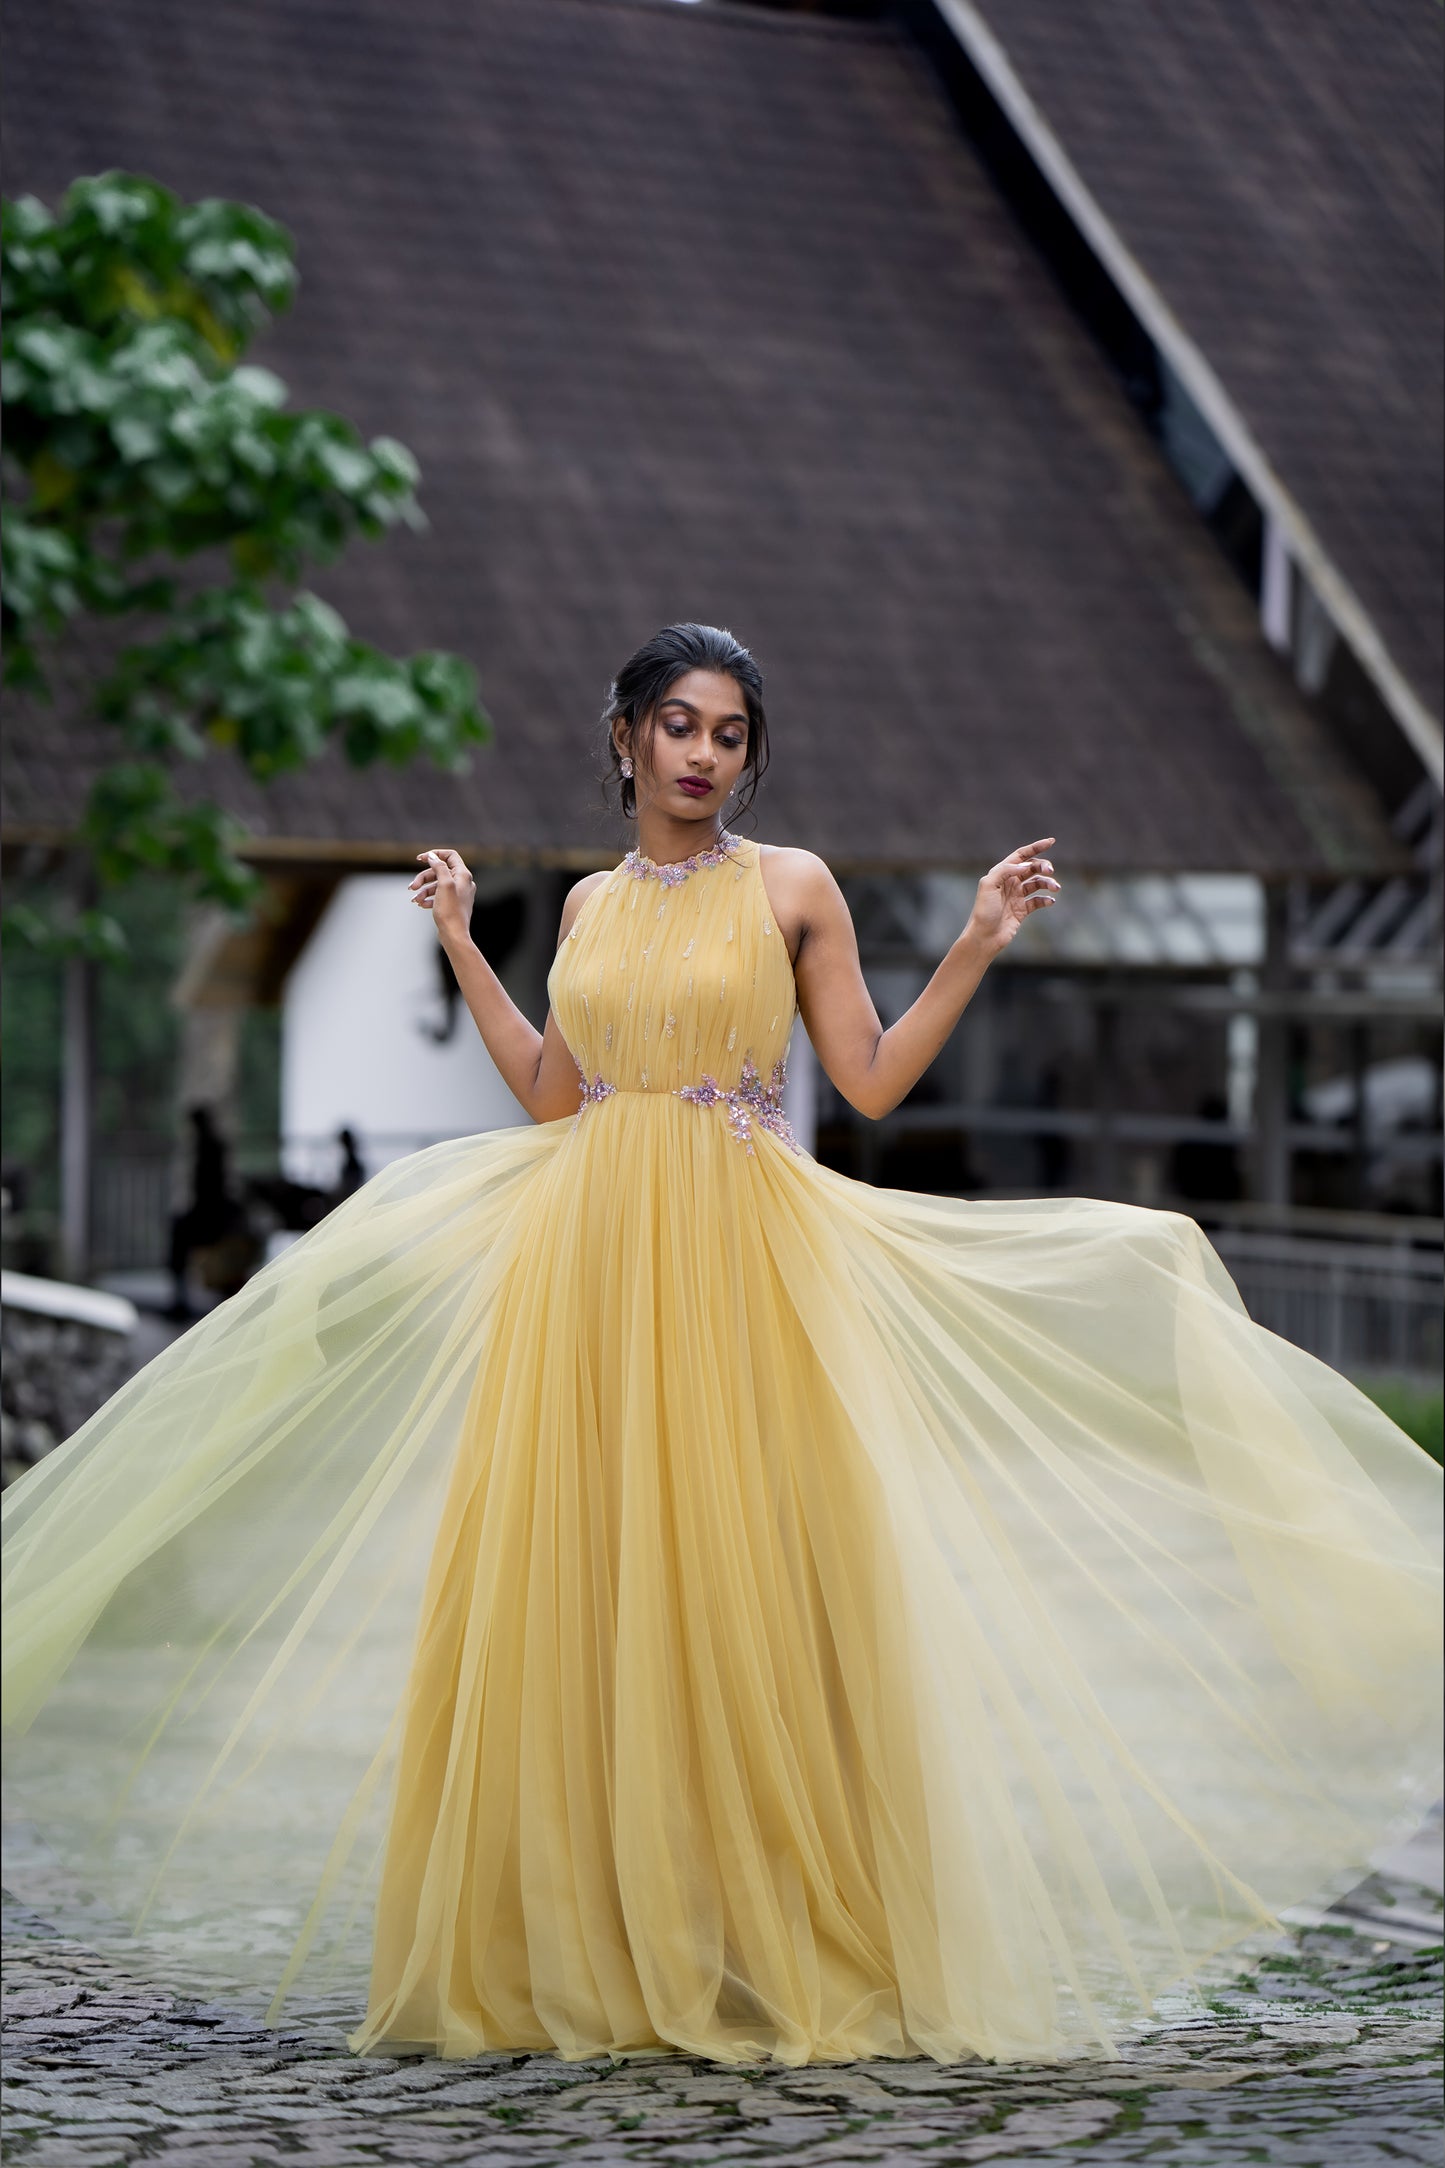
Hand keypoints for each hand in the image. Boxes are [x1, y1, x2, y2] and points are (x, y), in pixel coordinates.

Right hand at [410, 848, 475, 944]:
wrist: (454, 935)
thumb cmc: (451, 911)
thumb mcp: (444, 885)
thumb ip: (439, 867)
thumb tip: (433, 856)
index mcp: (463, 875)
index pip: (450, 856)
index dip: (434, 855)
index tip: (420, 859)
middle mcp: (462, 883)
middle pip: (439, 871)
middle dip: (423, 878)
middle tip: (412, 887)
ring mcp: (457, 894)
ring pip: (437, 885)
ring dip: (423, 890)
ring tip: (415, 900)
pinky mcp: (452, 904)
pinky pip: (438, 896)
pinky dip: (428, 898)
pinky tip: (421, 904)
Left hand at [966, 837, 1059, 953]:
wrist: (984, 937)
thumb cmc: (983, 911)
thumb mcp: (989, 885)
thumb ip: (1006, 870)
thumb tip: (1025, 865)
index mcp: (1000, 873)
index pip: (1021, 856)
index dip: (1035, 847)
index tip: (1052, 841)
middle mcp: (1009, 883)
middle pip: (1032, 868)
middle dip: (1043, 866)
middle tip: (1051, 870)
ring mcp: (1016, 896)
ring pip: (1038, 884)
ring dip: (1048, 883)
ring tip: (1056, 888)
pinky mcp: (1022, 910)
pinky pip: (1038, 901)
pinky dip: (1046, 899)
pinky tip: (1050, 901)